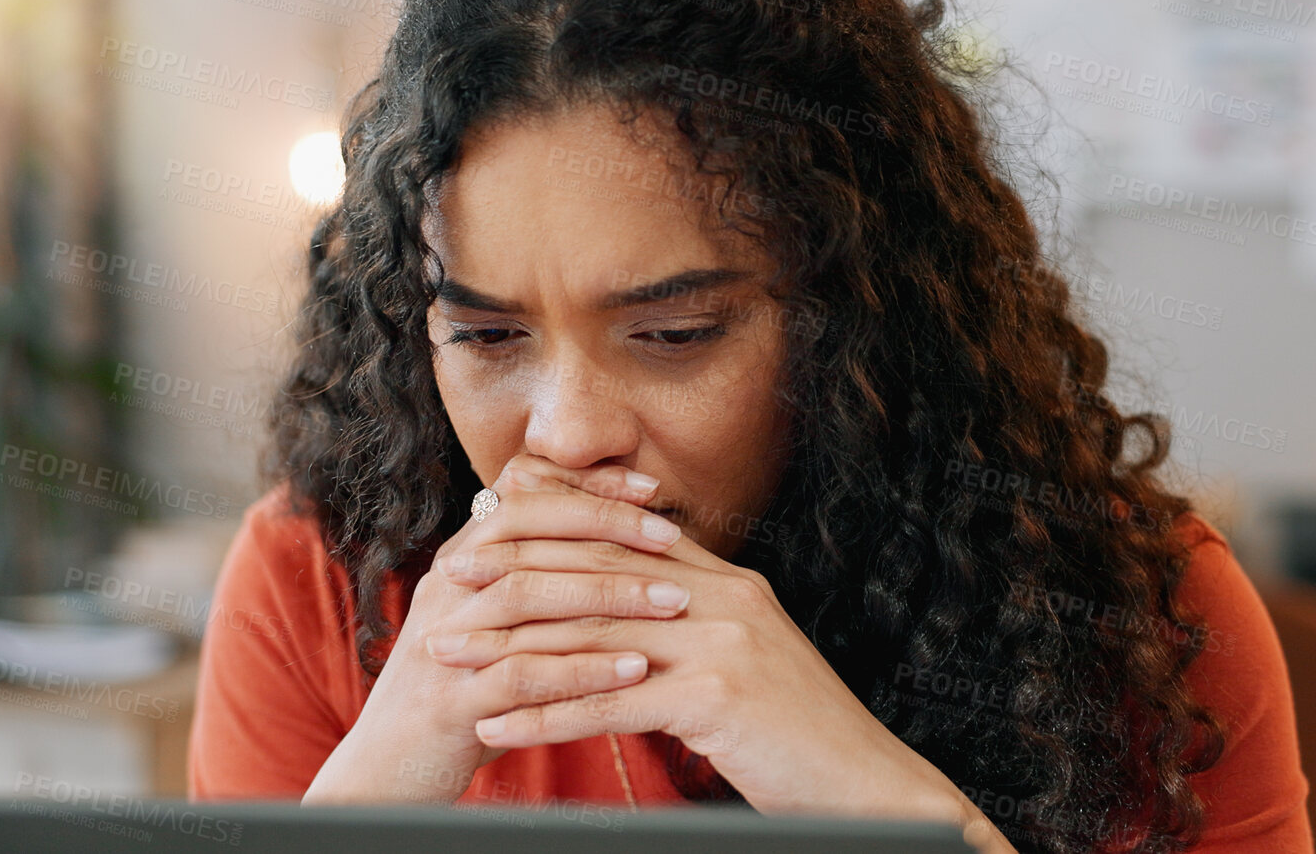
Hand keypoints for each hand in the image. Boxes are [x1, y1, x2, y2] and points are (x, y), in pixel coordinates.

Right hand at [302, 456, 691, 804]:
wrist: (387, 772)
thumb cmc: (461, 693)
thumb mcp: (493, 626)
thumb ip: (536, 583)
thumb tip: (610, 546)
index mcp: (461, 562)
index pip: (521, 492)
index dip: (585, 485)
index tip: (650, 488)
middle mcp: (448, 589)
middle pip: (525, 527)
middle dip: (605, 527)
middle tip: (671, 536)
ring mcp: (445, 642)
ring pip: (526, 594)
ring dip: (606, 593)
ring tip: (672, 601)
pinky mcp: (450, 703)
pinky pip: (522, 675)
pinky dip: (583, 669)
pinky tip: (635, 669)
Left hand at [424, 465, 1009, 846]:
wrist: (869, 786)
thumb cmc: (797, 735)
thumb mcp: (744, 659)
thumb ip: (690, 621)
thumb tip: (626, 612)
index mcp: (727, 583)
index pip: (622, 536)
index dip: (548, 529)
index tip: (485, 529)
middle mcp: (722, 598)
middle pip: (594, 574)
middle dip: (511, 576)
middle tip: (446, 581)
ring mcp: (722, 644)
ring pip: (590, 639)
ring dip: (508, 650)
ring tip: (449, 659)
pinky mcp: (717, 698)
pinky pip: (607, 705)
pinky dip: (542, 718)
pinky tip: (495, 728)